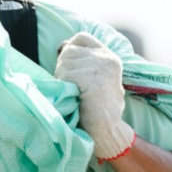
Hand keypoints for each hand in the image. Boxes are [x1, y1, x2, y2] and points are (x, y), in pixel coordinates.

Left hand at [55, 33, 134, 159]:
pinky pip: (65, 74)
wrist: (107, 133)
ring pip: (64, 61)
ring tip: (74, 94)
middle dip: (64, 67)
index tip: (67, 67)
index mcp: (110, 57)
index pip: (81, 38)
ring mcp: (101, 67)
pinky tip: (74, 97)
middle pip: (69, 50)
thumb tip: (61, 48)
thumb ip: (86, 64)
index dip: (69, 49)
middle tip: (71, 88)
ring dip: (62, 78)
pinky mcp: (93, 77)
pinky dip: (64, 86)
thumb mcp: (97, 80)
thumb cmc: (96, 111)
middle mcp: (107, 58)